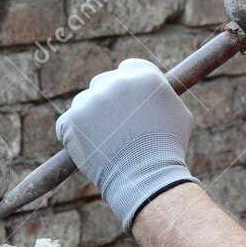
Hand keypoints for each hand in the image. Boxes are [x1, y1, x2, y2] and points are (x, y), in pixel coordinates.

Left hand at [55, 58, 196, 229]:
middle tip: (114, 125)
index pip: (128, 68)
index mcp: (145, 76)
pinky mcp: (72, 119)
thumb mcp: (179, 115)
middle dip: (107, 100)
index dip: (127, 85)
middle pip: (103, 82)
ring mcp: (92, 100)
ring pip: (84, 102)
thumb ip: (162, 94)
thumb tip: (155, 90)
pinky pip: (66, 123)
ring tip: (105, 143)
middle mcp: (117, 82)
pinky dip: (73, 134)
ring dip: (90, 117)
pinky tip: (88, 148)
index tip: (126, 101)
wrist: (146, 178)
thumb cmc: (167, 151)